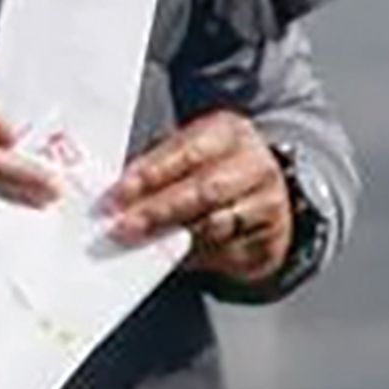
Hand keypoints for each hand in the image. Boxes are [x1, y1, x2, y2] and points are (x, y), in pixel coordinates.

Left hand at [101, 110, 293, 284]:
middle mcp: (255, 164)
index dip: (151, 174)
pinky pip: (228, 250)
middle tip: (124, 226)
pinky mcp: (270, 237)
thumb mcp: (188, 153)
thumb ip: (157, 165)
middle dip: (159, 210)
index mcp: (229, 132)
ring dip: (174, 236)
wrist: (266, 194)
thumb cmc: (212, 169)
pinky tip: (173, 256)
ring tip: (142, 243)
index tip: (119, 194)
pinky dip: (196, 255)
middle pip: (204, 190)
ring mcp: (268, 201)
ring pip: (217, 224)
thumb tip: (117, 192)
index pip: (187, 152)